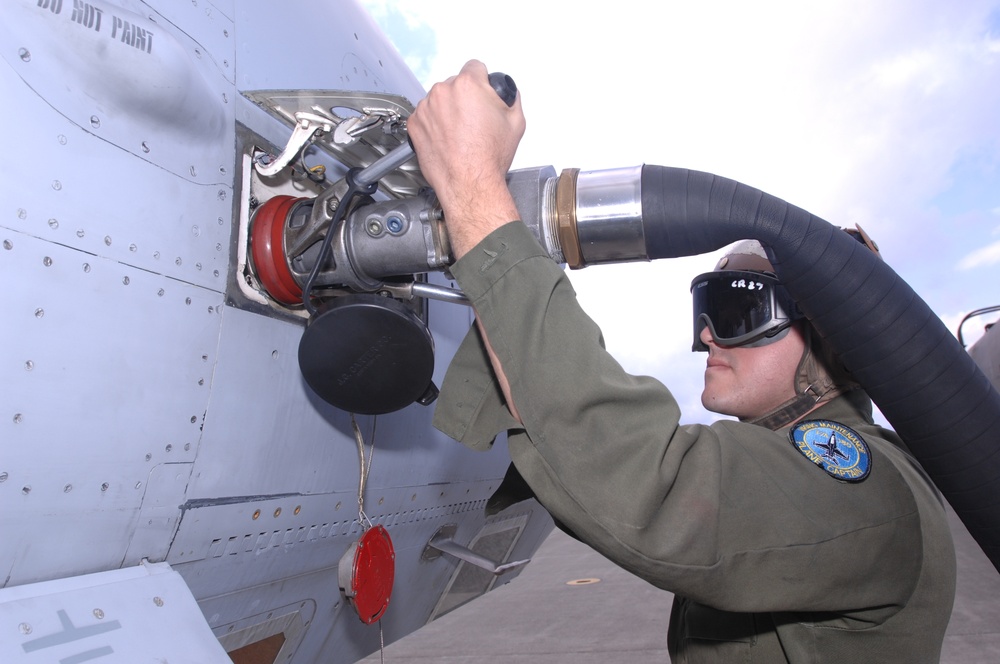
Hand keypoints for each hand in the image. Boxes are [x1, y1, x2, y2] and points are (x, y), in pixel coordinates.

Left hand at [408, 60, 525, 258]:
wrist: (469, 183)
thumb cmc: (488, 158)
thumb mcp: (516, 122)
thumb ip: (512, 99)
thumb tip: (508, 96)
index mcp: (468, 85)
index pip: (474, 67)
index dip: (482, 80)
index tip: (482, 92)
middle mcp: (442, 92)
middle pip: (455, 84)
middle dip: (464, 98)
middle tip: (474, 120)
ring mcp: (426, 108)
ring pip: (439, 100)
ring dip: (447, 111)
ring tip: (460, 134)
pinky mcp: (415, 124)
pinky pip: (425, 117)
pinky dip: (433, 125)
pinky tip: (447, 140)